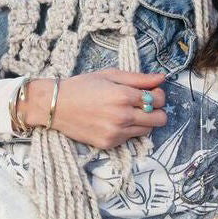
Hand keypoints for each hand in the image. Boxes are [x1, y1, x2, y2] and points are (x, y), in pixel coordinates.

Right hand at [24, 68, 166, 148]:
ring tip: (130, 112)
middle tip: (145, 104)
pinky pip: (132, 138)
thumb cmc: (83, 86)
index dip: (158, 94)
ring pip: (149, 130)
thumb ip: (139, 78)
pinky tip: (116, 120)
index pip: (159, 99)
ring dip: (145, 121)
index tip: (151, 92)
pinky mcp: (109, 143)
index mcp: (124, 96)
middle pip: (160, 118)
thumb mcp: (111, 75)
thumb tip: (162, 78)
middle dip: (157, 110)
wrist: (55, 106)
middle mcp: (123, 116)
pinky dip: (130, 130)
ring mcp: (116, 132)